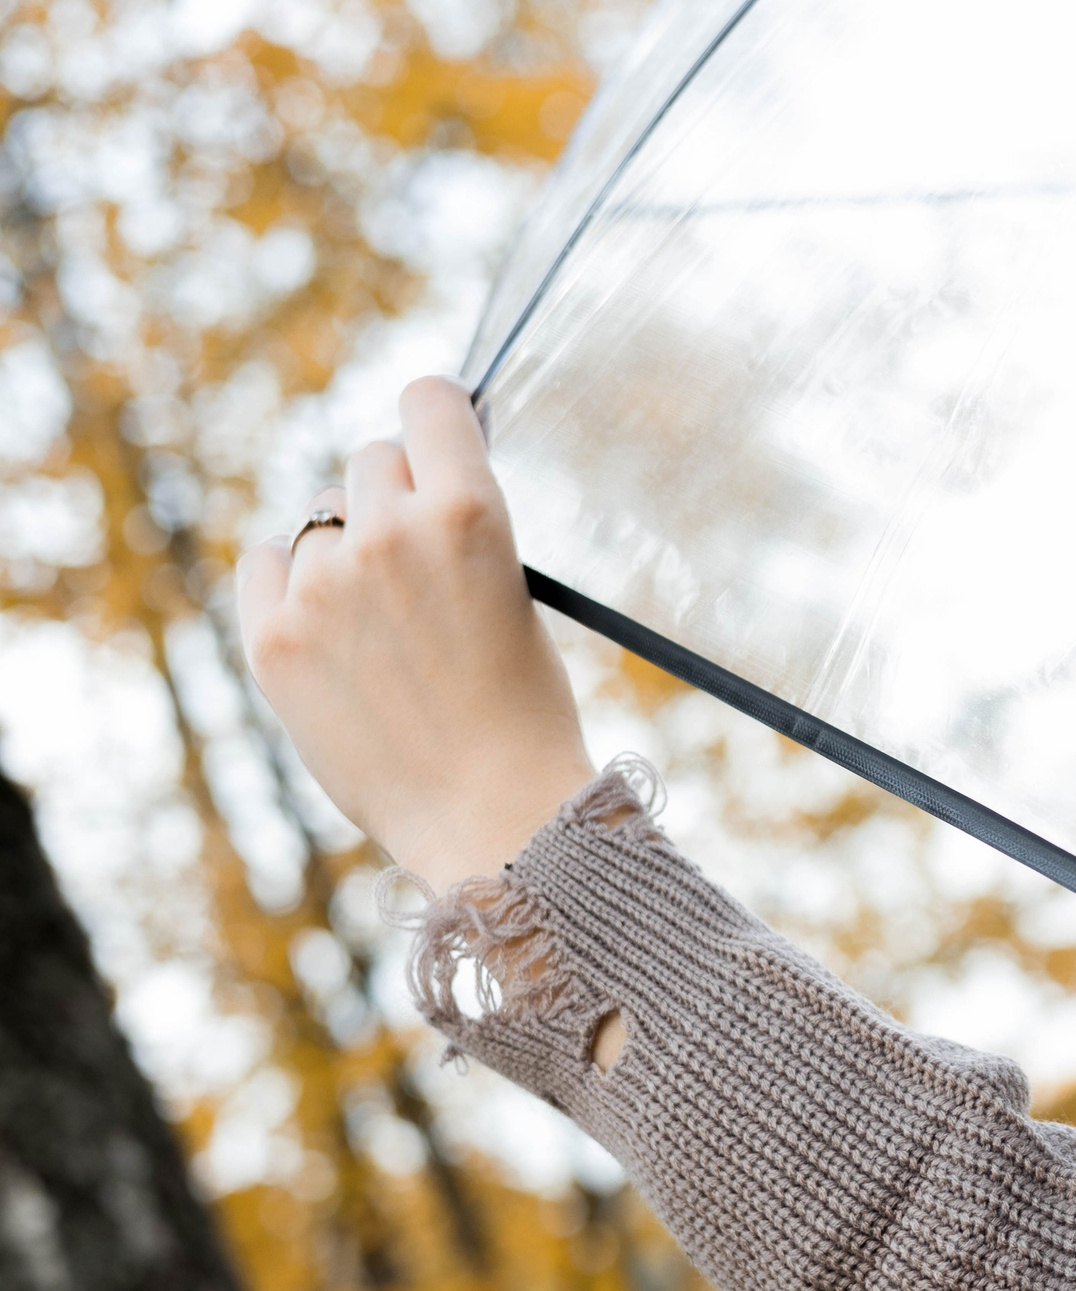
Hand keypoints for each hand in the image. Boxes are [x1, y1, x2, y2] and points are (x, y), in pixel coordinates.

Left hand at [238, 376, 595, 892]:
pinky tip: (330, 632)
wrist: (491, 817)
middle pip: (372, 462)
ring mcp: (323, 586)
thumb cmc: (522, 713)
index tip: (437, 431)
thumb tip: (404, 476)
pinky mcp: (273, 637)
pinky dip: (292, 586)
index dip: (436, 413)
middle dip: (394, 500)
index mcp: (470, 514)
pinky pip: (266, 564)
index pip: (428, 402)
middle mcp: (389, 534)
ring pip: (320, 524)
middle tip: (420, 570)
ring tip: (385, 634)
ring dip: (346, 557)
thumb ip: (454, 530)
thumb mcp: (512, 596)